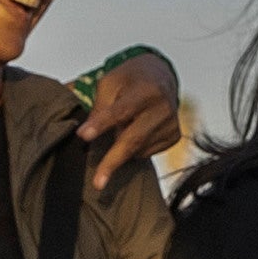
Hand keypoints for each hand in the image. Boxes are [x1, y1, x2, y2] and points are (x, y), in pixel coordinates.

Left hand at [76, 46, 190, 191]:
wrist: (160, 76)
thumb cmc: (130, 80)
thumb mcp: (110, 82)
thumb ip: (99, 107)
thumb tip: (87, 137)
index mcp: (145, 90)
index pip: (120, 110)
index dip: (101, 123)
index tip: (83, 136)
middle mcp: (163, 108)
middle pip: (134, 139)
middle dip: (112, 161)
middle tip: (98, 182)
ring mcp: (171, 124)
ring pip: (138, 149)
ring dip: (120, 148)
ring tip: (117, 130)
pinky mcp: (174, 136)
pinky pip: (146, 152)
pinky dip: (133, 148)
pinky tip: (133, 131)